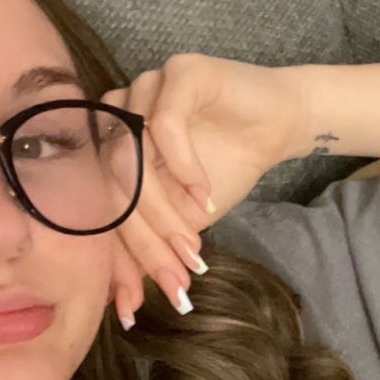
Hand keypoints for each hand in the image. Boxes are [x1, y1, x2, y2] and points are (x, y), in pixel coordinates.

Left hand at [101, 53, 310, 327]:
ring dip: (161, 208)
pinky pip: (165, 123)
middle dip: (145, 240)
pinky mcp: (178, 72)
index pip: (101, 203)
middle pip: (112, 182)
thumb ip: (152, 244)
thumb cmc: (228, 166)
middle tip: (175, 276)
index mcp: (110, 144)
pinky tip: (203, 194)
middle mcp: (118, 112)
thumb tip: (125, 303)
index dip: (118, 257)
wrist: (278, 126)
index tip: (131, 307)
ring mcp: (144, 88)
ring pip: (131, 154)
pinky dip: (183, 165)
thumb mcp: (184, 220)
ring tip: (190, 244)